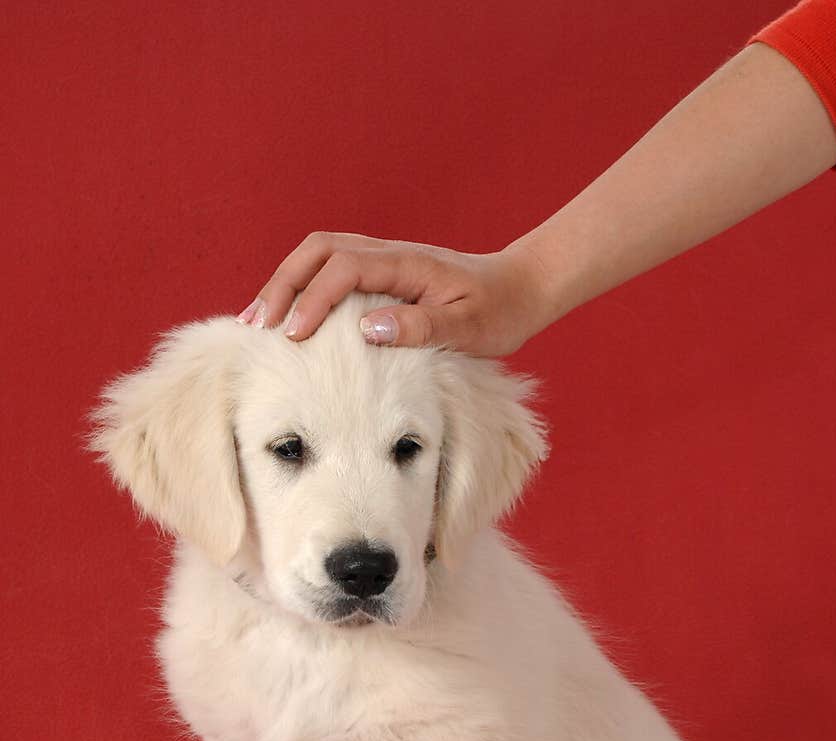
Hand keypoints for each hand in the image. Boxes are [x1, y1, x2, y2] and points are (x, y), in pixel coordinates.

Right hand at [237, 233, 550, 355]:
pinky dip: (302, 286)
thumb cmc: (498, 312)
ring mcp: (383, 259)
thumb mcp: (468, 329)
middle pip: (318, 251)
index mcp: (406, 264)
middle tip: (257, 325)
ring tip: (257, 320)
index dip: (313, 299)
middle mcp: (388, 253)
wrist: (520, 289)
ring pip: (318, 255)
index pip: (344, 268)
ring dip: (285, 282)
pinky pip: (330, 269)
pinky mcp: (381, 273)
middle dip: (282, 284)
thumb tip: (367, 327)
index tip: (293, 335)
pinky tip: (289, 316)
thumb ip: (420, 328)